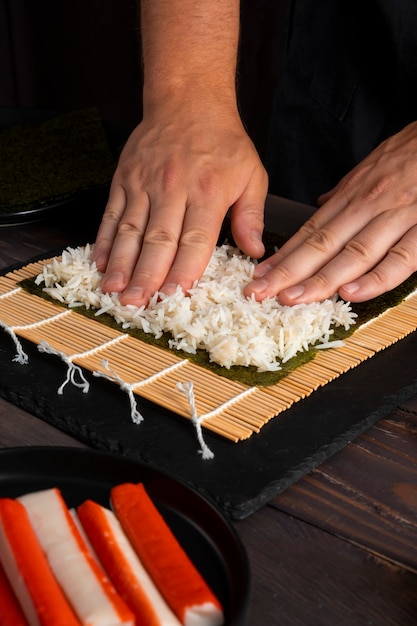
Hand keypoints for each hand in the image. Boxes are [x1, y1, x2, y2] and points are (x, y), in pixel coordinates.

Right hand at [93, 103, 267, 305]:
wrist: (188, 99)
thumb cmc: (223, 141)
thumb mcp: (251, 174)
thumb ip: (251, 216)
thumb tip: (255, 251)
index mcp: (207, 192)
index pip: (195, 239)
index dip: (184, 269)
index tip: (174, 295)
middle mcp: (173, 189)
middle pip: (159, 240)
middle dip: (147, 275)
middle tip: (137, 304)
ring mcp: (145, 184)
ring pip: (131, 230)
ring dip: (121, 264)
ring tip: (114, 291)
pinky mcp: (124, 178)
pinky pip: (112, 213)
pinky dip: (105, 240)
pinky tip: (100, 263)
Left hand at [245, 121, 416, 303]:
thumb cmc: (414, 151)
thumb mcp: (373, 166)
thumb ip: (347, 191)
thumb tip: (322, 205)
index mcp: (353, 196)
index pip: (310, 231)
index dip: (283, 256)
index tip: (259, 274)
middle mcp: (368, 206)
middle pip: (321, 245)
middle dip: (287, 273)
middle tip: (259, 292)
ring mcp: (396, 216)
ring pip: (353, 254)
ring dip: (321, 280)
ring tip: (293, 298)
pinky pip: (400, 258)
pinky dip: (376, 278)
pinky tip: (351, 293)